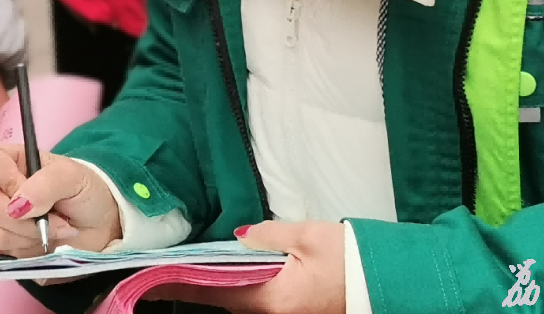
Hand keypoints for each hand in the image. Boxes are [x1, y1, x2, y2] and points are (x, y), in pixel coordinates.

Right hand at [0, 145, 121, 257]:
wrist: (101, 226)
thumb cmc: (85, 191)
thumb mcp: (72, 176)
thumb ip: (45, 184)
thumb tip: (17, 205)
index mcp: (14, 162)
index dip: (5, 177)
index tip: (28, 186)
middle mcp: (3, 189)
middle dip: (27, 217)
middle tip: (56, 214)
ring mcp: (5, 220)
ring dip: (32, 234)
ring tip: (59, 228)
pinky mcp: (11, 246)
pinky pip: (7, 252)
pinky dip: (32, 249)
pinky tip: (49, 242)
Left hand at [146, 220, 345, 313]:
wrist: (392, 281)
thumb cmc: (353, 258)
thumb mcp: (307, 237)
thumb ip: (267, 235)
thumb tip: (238, 236)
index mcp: (273, 300)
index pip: (213, 292)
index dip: (180, 284)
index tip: (151, 278)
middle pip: (225, 299)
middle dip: (197, 283)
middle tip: (167, 265)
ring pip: (241, 300)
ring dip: (219, 283)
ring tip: (190, 265)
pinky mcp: (296, 310)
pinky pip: (259, 299)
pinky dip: (241, 285)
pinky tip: (231, 270)